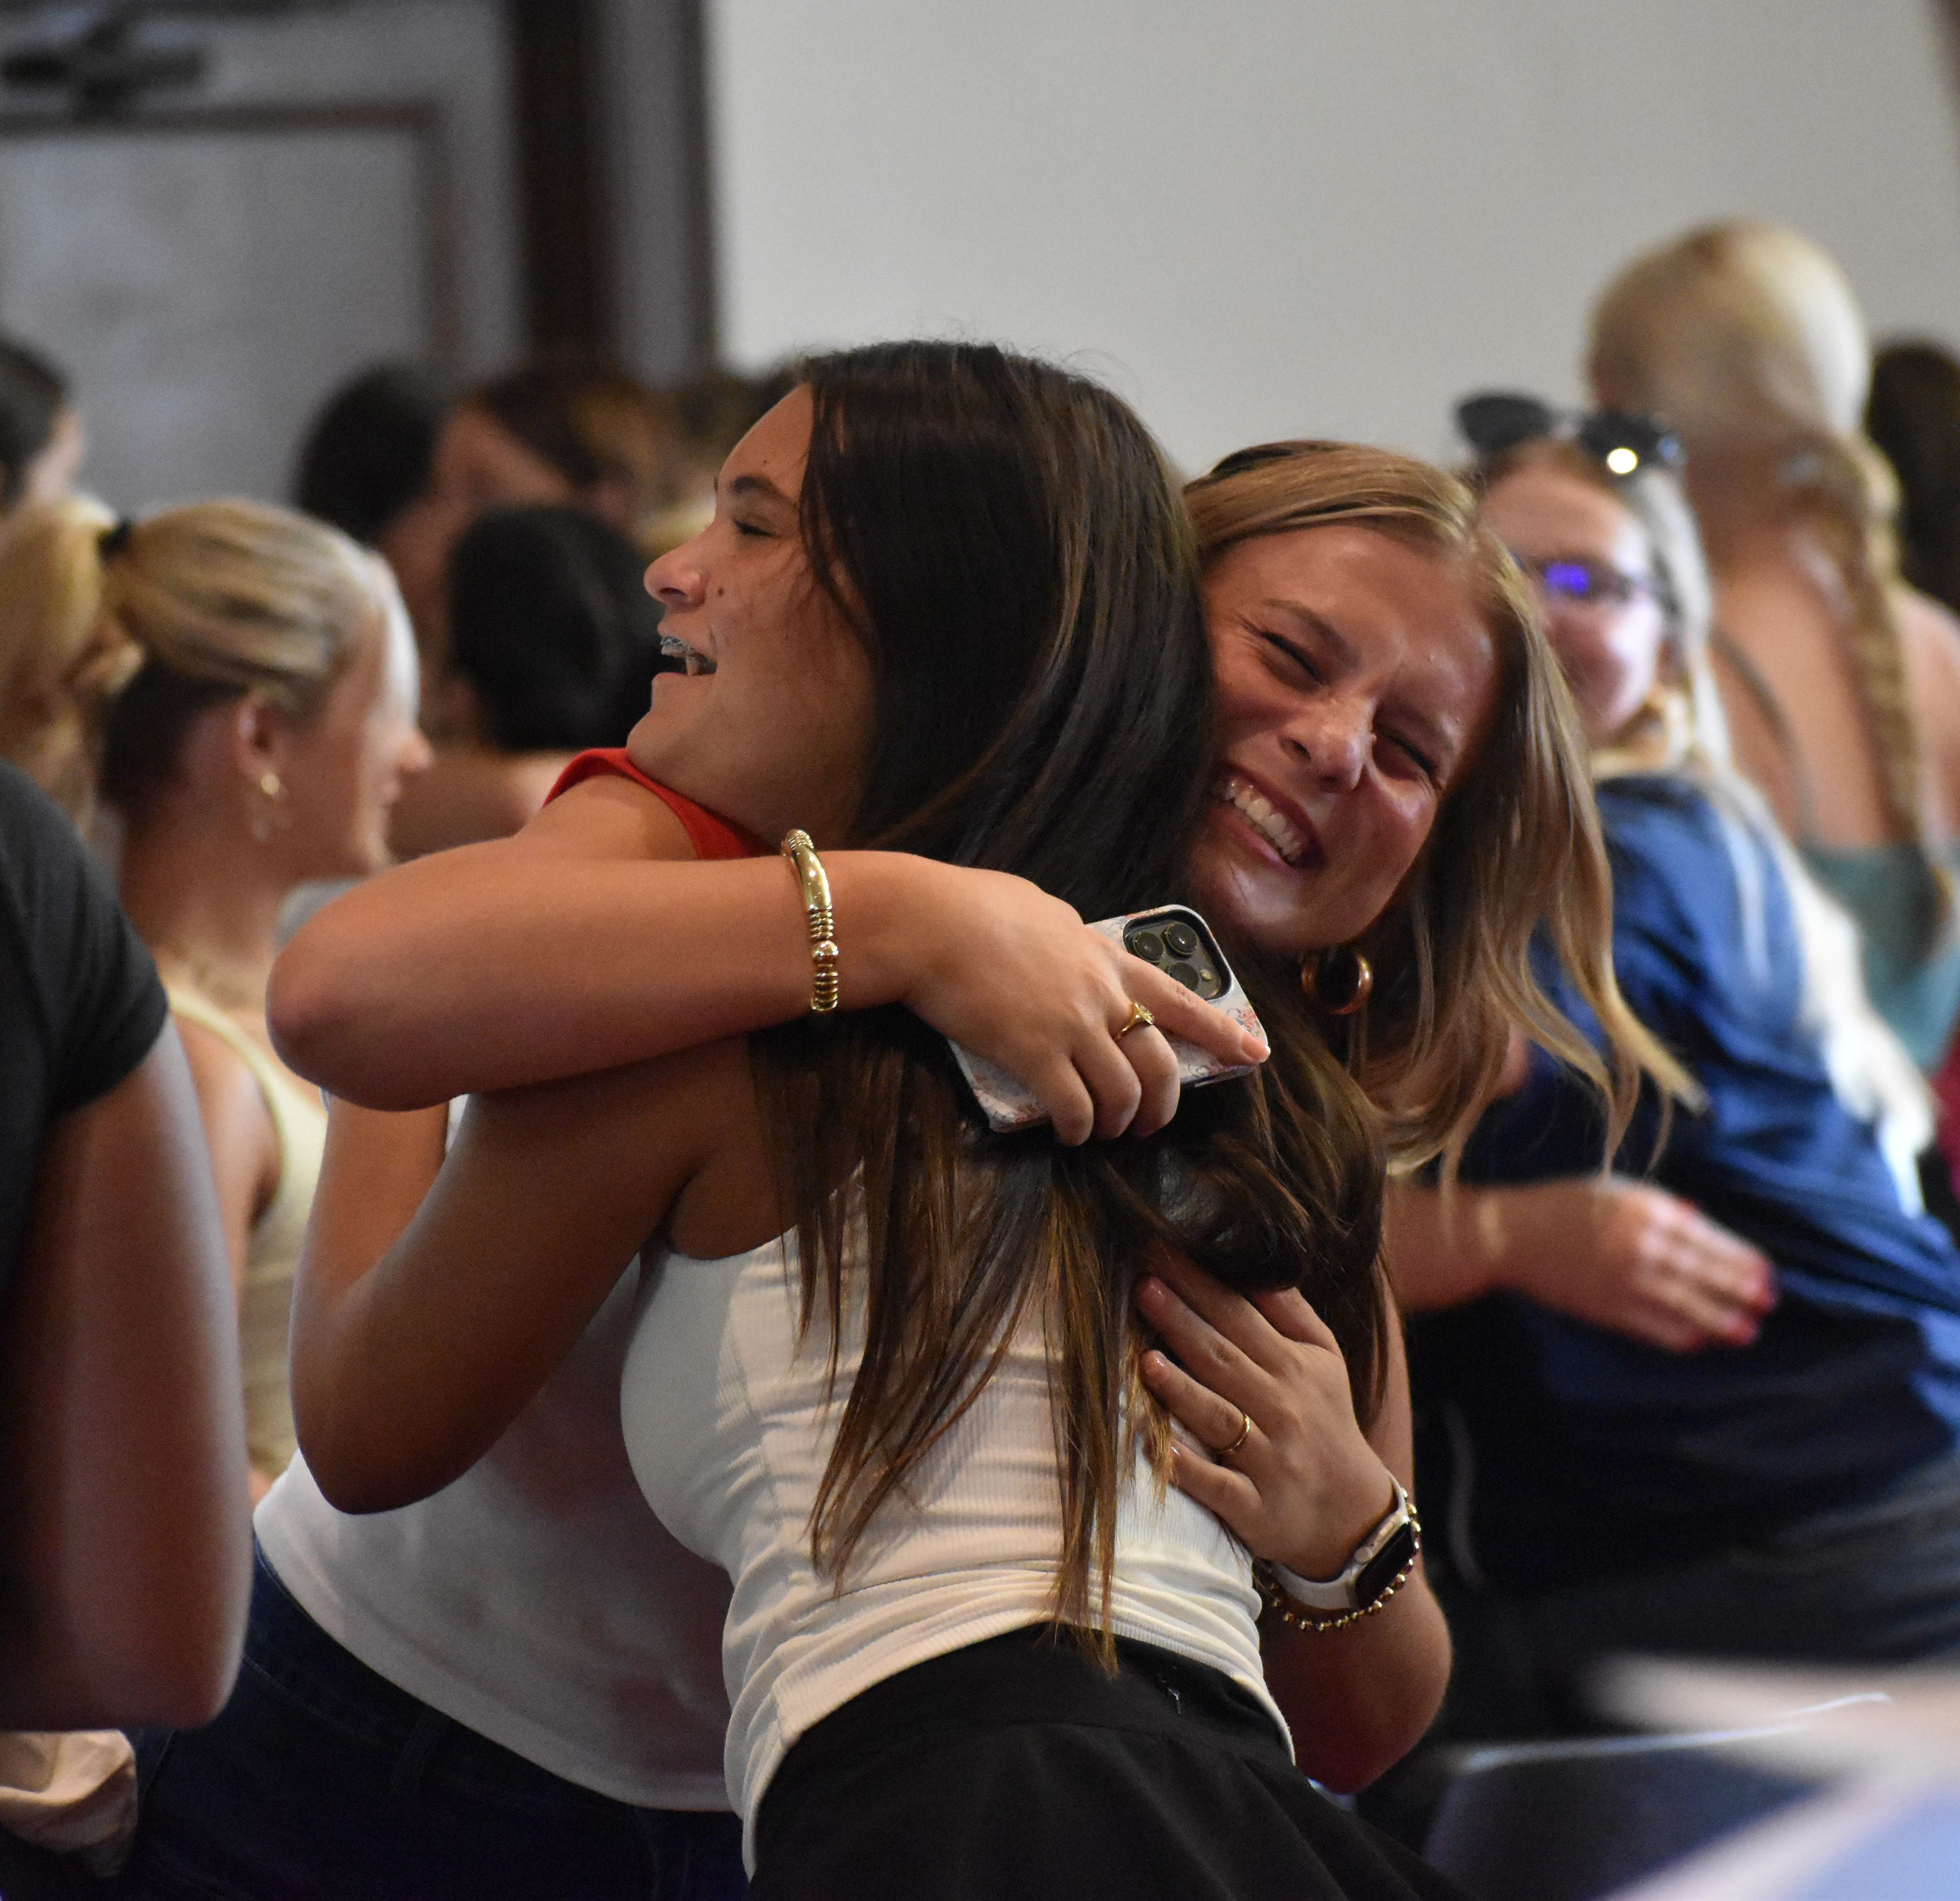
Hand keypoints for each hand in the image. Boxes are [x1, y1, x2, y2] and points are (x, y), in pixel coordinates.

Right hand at [871, 858, 1267, 1144]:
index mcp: (1106, 957)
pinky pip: (1073, 1107)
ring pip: (1122, 1092)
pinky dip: (1077, 1129)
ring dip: (1117, 1122)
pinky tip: (1069, 1135)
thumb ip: (1069, 938)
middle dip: (1162, 1103)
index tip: (1253, 1053)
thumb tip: (1070, 943)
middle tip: (1149, 1125)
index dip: (1221, 1032)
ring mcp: (1072, 1025)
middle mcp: (1101, 993)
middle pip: (1159, 1061)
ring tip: (1103, 1134)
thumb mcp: (1042, 911)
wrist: (930, 923)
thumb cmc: (973, 907)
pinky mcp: (1034, 1053)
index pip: (1181, 999)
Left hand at [1133, 1253, 1396, 1581]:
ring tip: (1147, 1360)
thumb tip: (1256, 1264)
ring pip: (1221, 1419)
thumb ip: (1290, 1312)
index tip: (1159, 1251)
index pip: (1239, 1316)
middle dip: (1182, 1322)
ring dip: (1183, 1391)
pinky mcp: (1257, 1509)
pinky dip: (1193, 1472)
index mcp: (1294, 1367)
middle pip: (1224, 1359)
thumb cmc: (1325, 1420)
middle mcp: (1283, 1410)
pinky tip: (1164, 1452)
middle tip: (1142, 1286)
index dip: (1199, 1284)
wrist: (1353, 1513)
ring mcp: (1270, 1462)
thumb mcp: (1325, 1359)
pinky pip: (1222, 1489)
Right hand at [1493, 1176, 1775, 1351]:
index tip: (1766, 1273)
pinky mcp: (1608, 1307)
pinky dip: (1681, 1335)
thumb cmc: (1565, 1204)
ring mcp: (1626, 1280)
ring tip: (1745, 1331)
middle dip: (1740, 1290)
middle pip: (1706, 1274)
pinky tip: (1699, 1340)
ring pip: (1687, 1305)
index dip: (1741, 1260)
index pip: (1710, 1240)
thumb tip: (1701, 1220)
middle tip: (1766, 1302)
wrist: (1514, 1235)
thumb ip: (1660, 1206)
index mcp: (1648, 1210)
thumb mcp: (1616, 1190)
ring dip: (1720, 1320)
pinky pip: (1654, 1327)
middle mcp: (1643, 1246)